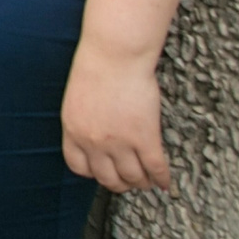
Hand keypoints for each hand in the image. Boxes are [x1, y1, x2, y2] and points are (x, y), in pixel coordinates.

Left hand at [62, 44, 170, 190]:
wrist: (114, 55)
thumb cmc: (96, 69)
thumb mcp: (77, 99)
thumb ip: (83, 121)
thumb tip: (96, 136)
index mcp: (73, 130)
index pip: (78, 167)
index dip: (93, 174)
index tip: (104, 173)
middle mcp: (93, 142)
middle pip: (107, 178)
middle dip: (120, 183)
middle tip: (130, 181)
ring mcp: (119, 142)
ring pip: (133, 177)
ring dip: (142, 182)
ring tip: (148, 181)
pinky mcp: (144, 138)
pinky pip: (155, 168)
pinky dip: (162, 179)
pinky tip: (165, 182)